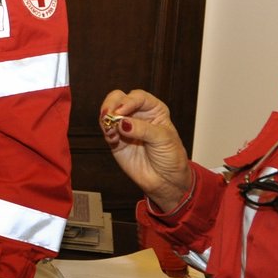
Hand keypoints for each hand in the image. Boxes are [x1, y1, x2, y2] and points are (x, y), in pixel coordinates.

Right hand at [98, 89, 195, 212]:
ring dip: (106, 118)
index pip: (138, 97)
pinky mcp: (116, 141)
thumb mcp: (163, 139)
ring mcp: (125, 127)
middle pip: (119, 99)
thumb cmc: (171, 157)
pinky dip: (106, 132)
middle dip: (111, 104)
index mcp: (154, 110)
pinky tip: (113, 138)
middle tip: (108, 115)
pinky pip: (106, 131)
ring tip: (109, 129)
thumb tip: (121, 122)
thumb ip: (143, 129)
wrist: (166, 181)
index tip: (121, 111)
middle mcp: (138, 115)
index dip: (128, 101)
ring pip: (109, 113)